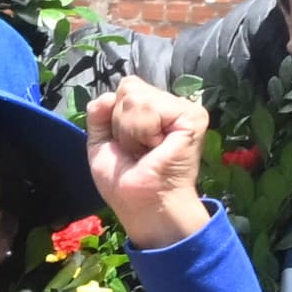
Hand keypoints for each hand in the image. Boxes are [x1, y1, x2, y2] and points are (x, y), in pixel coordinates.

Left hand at [86, 77, 212, 250]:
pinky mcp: (193, 116)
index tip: (126, 146)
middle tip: (137, 151)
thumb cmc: (126, 181)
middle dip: (121, 124)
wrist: (143, 204)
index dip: (114, 117)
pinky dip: (143, 132)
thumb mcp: (99, 142)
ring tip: (147, 151)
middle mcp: (169, 105)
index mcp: (151, 109)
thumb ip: (98, 113)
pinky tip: (157, 148)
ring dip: (131, 132)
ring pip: (136, 97)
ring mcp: (183, 108)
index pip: (125, 87)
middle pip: (129, 88)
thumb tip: (107, 95)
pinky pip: (151, 107)